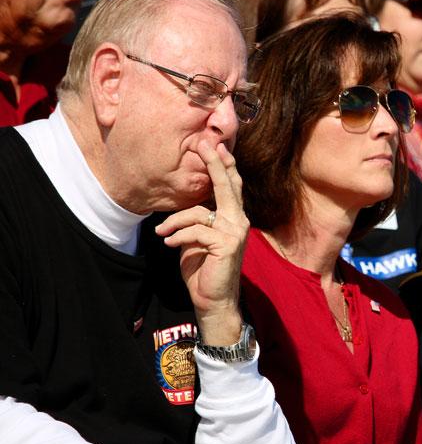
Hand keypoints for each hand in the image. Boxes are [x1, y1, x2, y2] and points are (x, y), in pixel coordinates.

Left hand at [155, 140, 248, 345]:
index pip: (231, 186)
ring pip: (198, 212)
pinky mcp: (226, 244)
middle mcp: (238, 220)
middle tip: (204, 143)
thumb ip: (198, 219)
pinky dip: (178, 237)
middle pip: (227, 185)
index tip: (215, 145)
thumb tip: (189, 203)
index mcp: (233, 217)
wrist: (214, 299)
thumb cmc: (203, 268)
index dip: (224, 165)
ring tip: (161, 233)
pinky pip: (195, 231)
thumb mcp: (197, 238)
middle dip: (214, 163)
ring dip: (174, 222)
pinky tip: (169, 244)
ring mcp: (235, 232)